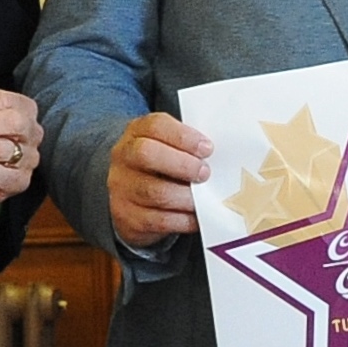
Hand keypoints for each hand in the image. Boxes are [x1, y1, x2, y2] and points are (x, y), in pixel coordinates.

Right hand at [105, 112, 214, 249]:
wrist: (128, 198)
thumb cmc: (160, 167)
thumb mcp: (167, 147)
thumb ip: (188, 146)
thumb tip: (224, 154)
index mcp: (137, 133)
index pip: (155, 126)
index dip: (184, 136)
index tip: (207, 148)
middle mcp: (124, 158)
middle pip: (147, 154)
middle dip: (182, 164)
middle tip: (205, 173)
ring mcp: (122, 188)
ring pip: (154, 192)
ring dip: (187, 197)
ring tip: (205, 198)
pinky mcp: (128, 217)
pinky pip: (159, 220)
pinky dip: (184, 220)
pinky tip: (197, 216)